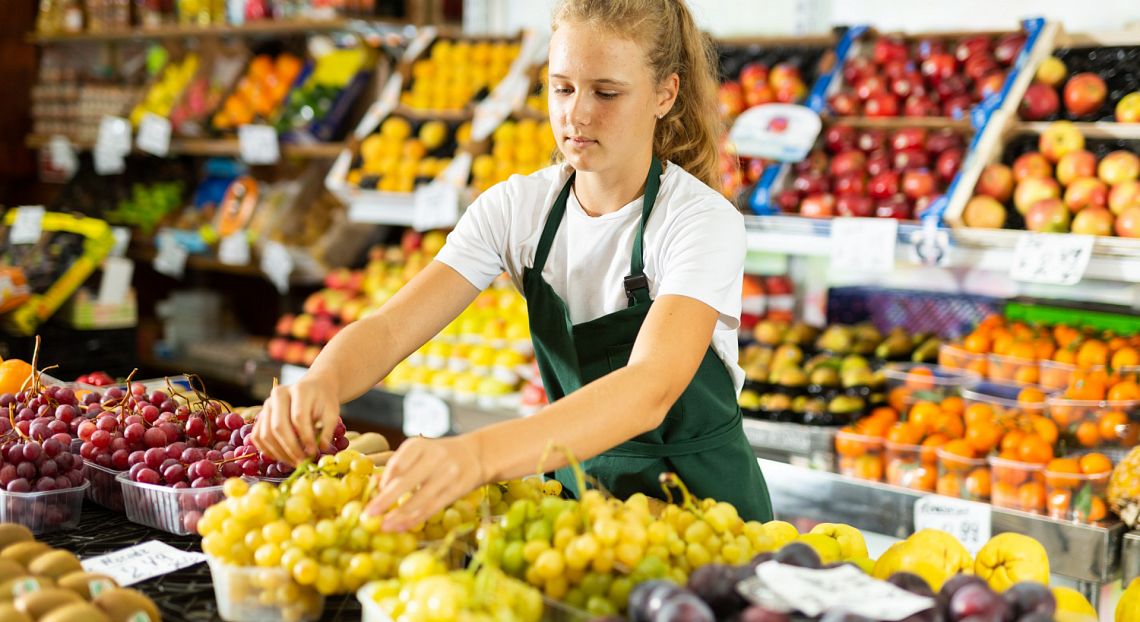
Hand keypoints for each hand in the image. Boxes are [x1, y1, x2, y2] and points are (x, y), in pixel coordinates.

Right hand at [250, 379, 340, 465]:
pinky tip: (283, 458)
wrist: (313, 390)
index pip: (298, 417)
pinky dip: (268, 451)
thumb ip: (327, 429)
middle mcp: (278, 395)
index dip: (305, 438)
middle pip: (278, 426)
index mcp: (299, 390)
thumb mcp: (331, 412)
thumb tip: (321, 448)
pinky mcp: (261, 416)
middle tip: (302, 462)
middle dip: (291, 448)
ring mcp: (266, 405)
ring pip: (266, 434)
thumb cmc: (323, 402)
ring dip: (279, 453)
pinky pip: (257, 437)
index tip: (314, 452)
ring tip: (295, 462)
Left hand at [365, 435, 485, 531]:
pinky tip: (402, 527)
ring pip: (420, 500)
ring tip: (384, 527)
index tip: (374, 494)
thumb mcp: (419, 452)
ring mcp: (448, 474)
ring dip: (399, 516)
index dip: (385, 481)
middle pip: (406, 482)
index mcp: (420, 445)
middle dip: (385, 501)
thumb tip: (375, 487)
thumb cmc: (439, 455)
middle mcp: (435, 457)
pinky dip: (415, 519)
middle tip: (368, 515)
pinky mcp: (456, 490)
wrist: (476, 455)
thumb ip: (399, 466)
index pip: (398, 464)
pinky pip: (432, 508)